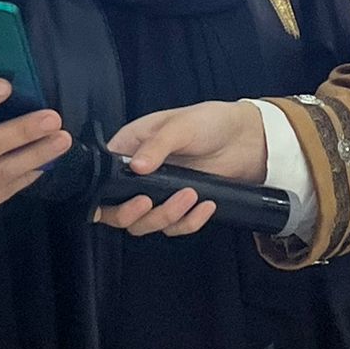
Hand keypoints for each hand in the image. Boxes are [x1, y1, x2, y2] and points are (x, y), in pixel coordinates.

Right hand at [94, 100, 265, 236]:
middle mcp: (139, 174)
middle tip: (150, 202)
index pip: (104, 177)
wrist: (246, 139)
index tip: (121, 199)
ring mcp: (159, 192)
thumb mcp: (180, 126)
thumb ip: (156, 145)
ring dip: (166, 216)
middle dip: (133, 213)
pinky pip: (175, 227)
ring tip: (190, 196)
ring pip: (146, 223)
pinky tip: (205, 206)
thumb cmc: (209, 121)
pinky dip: (189, 223)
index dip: (104, 195)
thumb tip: (136, 167)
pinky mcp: (180, 207)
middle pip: (120, 209)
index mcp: (130, 147)